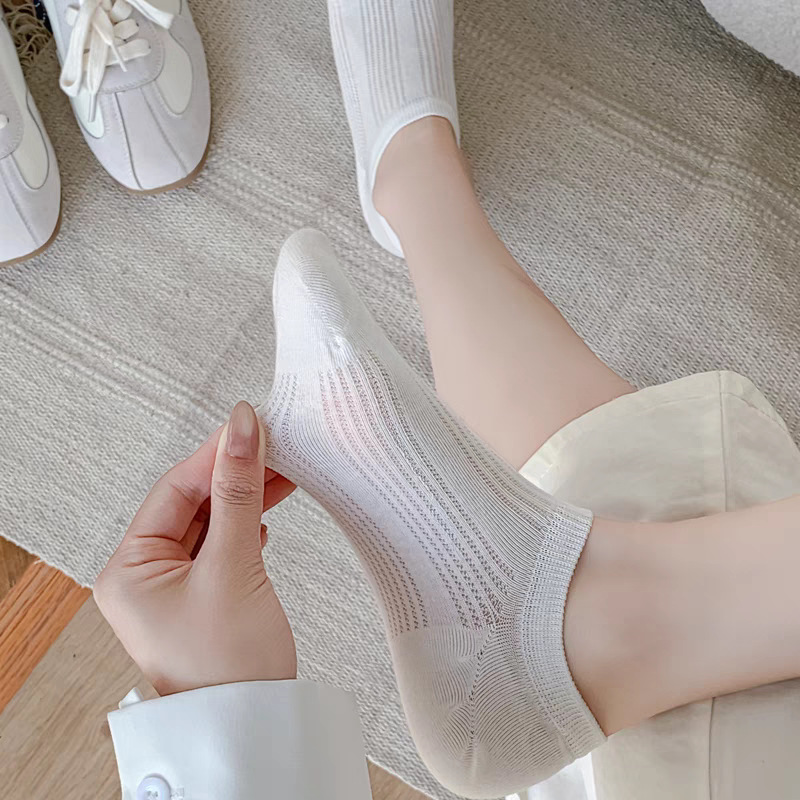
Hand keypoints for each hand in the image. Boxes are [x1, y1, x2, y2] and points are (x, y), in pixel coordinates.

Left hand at [94, 401, 296, 694]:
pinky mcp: (204, 595)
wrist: (256, 729)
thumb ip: (238, 492)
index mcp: (129, 570)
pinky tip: (266, 511)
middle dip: (233, 473)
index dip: (215, 455)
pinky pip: (222, 544)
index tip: (251, 424)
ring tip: (283, 469)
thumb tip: (242, 429)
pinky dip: (247, 523)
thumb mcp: (233, 566)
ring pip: (210, 521)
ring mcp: (175, 587)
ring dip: (245, 496)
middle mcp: (145, 576)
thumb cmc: (231, 665)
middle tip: (274, 443)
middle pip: (191, 502)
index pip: (174, 491)